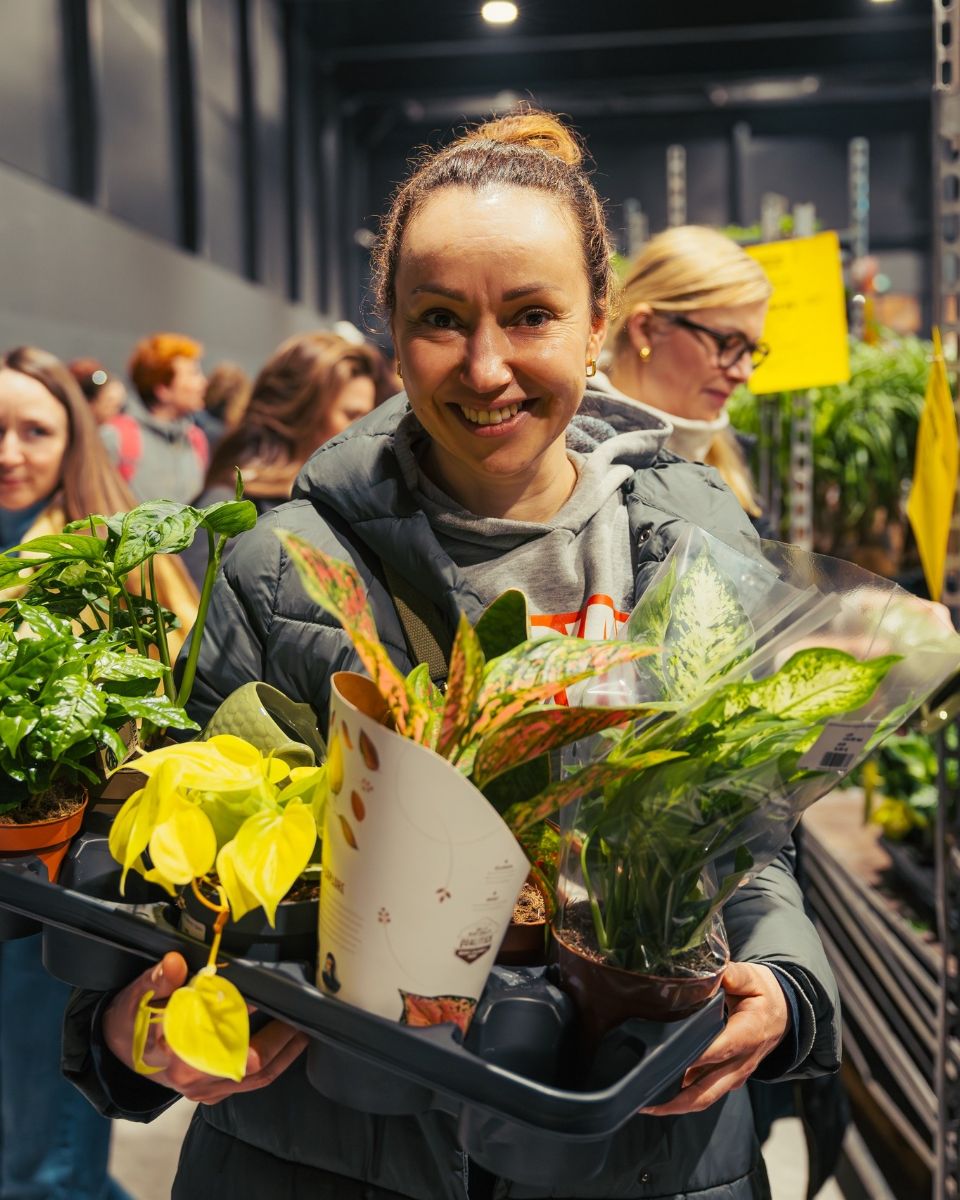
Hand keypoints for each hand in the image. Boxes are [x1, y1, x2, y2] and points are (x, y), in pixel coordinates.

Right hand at [102, 952, 308, 1104]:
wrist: (122, 1048)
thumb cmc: (134, 1017)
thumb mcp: (139, 994)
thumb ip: (159, 979)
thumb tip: (175, 962)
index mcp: (172, 1050)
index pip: (220, 1033)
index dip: (248, 1012)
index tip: (269, 990)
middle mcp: (191, 1076)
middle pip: (249, 1060)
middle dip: (279, 1035)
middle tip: (300, 1008)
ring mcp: (204, 1089)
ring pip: (257, 1075)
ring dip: (285, 1050)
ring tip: (305, 1024)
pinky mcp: (212, 1093)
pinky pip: (252, 1083)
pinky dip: (275, 1063)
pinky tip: (290, 1042)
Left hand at [640, 961, 788, 1116]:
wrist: (787, 1013)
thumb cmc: (764, 994)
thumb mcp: (751, 979)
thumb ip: (729, 975)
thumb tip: (705, 972)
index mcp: (748, 1034)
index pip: (719, 1050)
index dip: (694, 1058)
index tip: (666, 1061)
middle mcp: (742, 1062)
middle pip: (708, 1090)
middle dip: (676, 1100)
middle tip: (645, 1100)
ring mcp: (736, 1074)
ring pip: (706, 1098)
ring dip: (677, 1104)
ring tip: (645, 1104)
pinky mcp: (730, 1078)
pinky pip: (707, 1093)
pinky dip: (685, 1097)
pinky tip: (660, 1093)